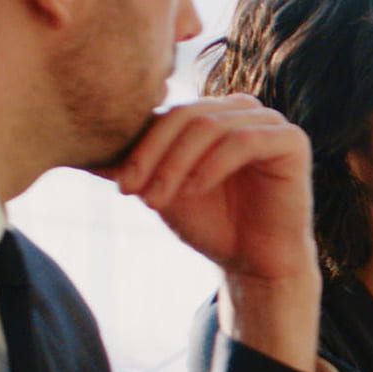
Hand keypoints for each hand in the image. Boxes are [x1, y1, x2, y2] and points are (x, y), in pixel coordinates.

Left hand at [98, 96, 320, 371]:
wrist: (255, 262)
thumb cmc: (211, 224)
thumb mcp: (162, 190)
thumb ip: (132, 167)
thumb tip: (81, 154)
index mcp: (211, 113)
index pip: (167, 113)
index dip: (140, 145)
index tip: (118, 185)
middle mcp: (240, 109)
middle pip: (185, 115)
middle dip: (154, 155)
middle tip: (133, 192)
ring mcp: (268, 121)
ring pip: (210, 127)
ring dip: (177, 164)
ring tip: (159, 200)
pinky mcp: (291, 141)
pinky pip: (244, 141)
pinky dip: (212, 165)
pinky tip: (195, 191)